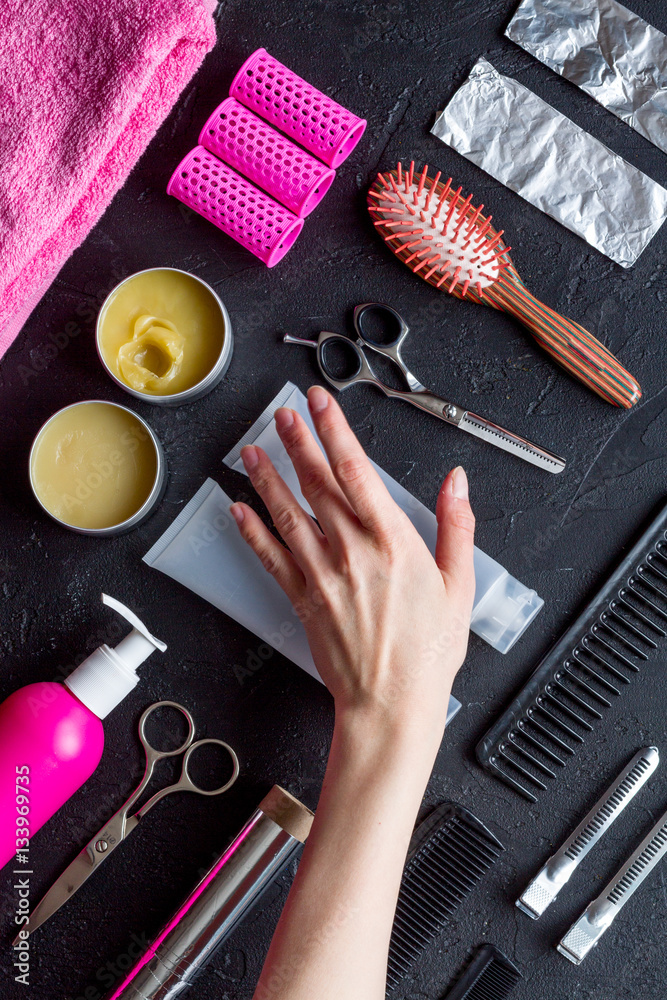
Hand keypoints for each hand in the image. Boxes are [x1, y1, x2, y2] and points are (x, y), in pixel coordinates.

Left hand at [230, 385, 474, 746]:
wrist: (392, 703)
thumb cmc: (428, 651)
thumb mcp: (460, 584)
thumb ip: (457, 526)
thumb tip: (457, 482)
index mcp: (393, 542)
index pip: (356, 471)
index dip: (335, 431)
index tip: (321, 404)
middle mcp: (352, 552)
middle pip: (317, 484)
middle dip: (297, 442)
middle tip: (283, 414)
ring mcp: (323, 575)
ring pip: (287, 513)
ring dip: (267, 477)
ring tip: (252, 450)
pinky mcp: (303, 600)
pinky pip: (271, 558)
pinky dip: (252, 531)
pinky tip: (239, 509)